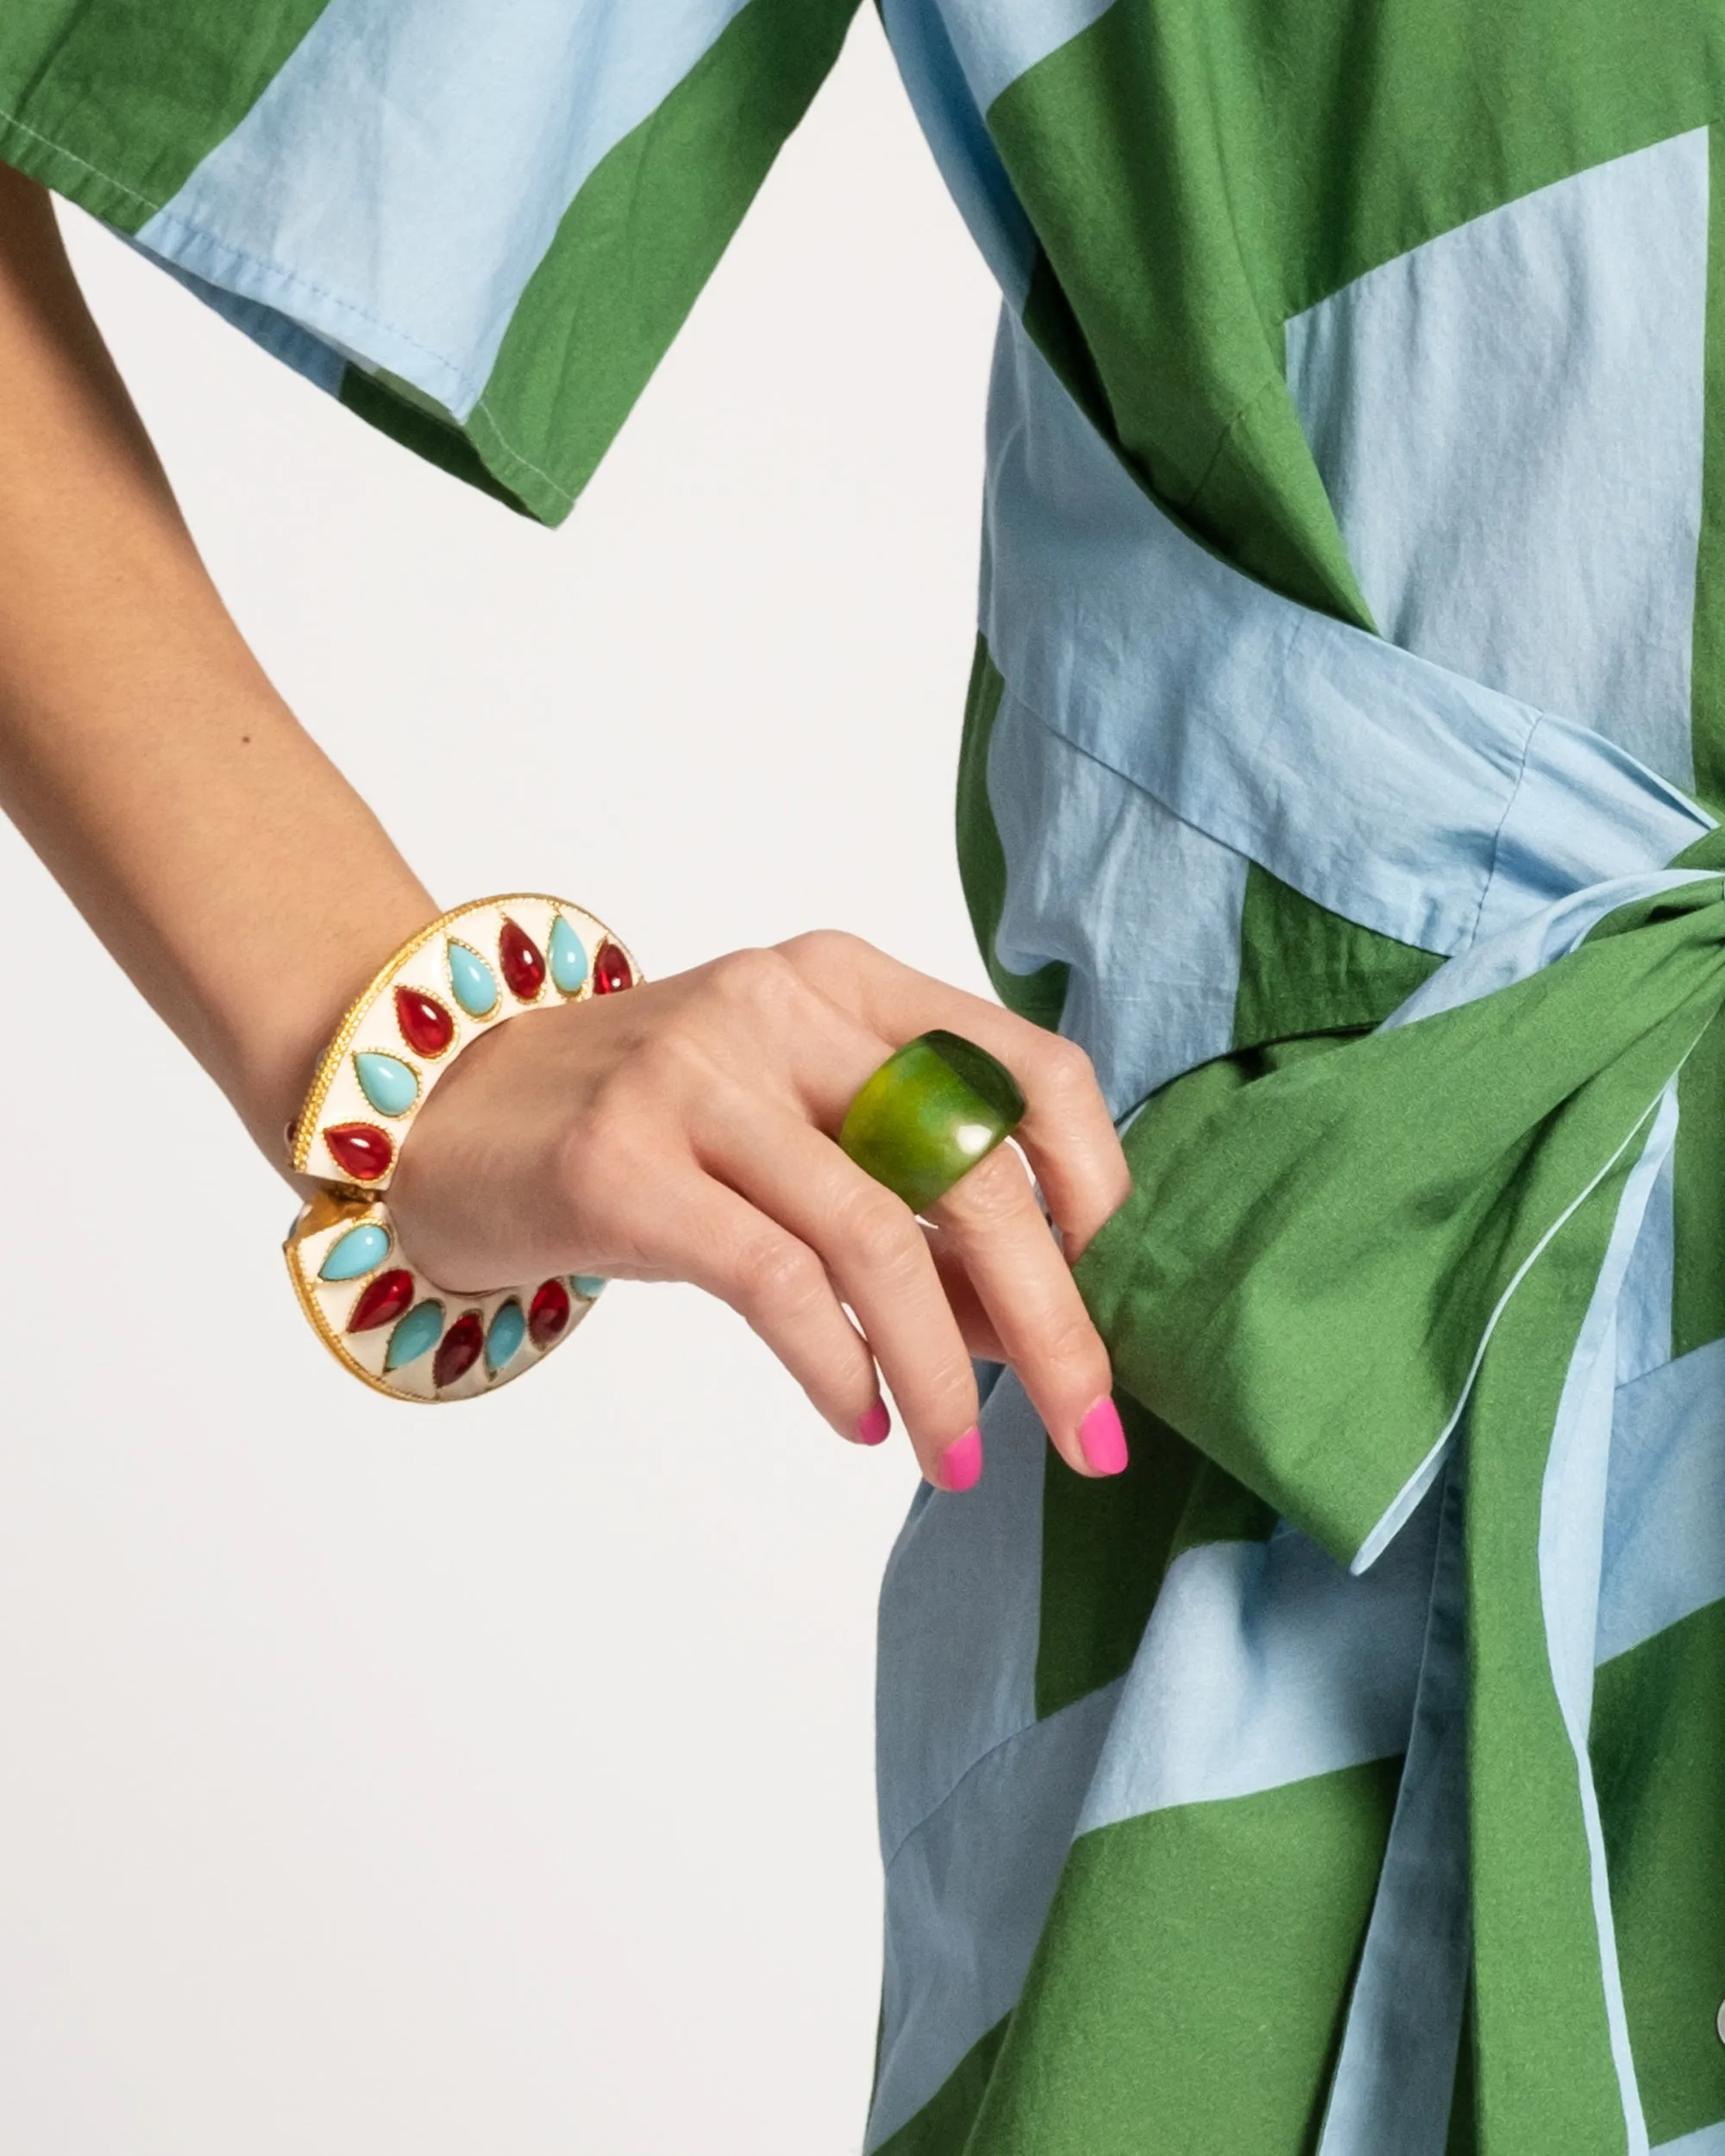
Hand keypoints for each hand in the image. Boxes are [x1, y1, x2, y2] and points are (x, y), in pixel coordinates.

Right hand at [388, 931, 1131, 1488]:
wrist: (442, 1108)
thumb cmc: (647, 1129)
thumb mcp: (790, 1125)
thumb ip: (905, 1195)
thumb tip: (1034, 1328)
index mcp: (846, 981)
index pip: (1026, 1069)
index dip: (1095, 1186)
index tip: (1107, 1292)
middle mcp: (782, 1006)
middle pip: (972, 1166)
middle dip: (1052, 1319)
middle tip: (1087, 1427)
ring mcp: (695, 1076)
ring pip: (877, 1238)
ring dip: (945, 1372)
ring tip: (962, 1461)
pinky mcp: (620, 1161)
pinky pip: (776, 1283)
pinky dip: (840, 1370)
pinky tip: (863, 1421)